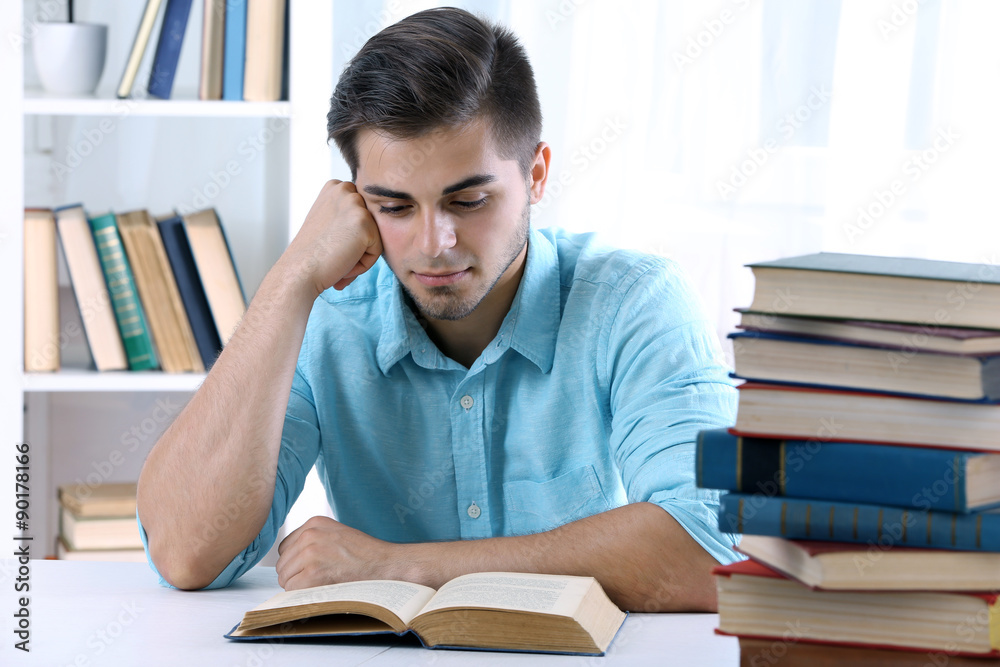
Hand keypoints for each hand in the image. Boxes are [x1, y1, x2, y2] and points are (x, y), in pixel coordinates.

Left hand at [275, 516, 404, 589]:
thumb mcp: (337, 534)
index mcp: (314, 522)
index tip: (307, 569)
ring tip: (320, 585)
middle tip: (314, 581)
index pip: (286, 547)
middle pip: (283, 563)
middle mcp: (309, 534)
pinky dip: (302, 594)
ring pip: (285, 578)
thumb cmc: (365, 553)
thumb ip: (315, 540)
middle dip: (295, 575)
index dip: (295, 562)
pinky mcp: (313, 572)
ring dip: (298, 586)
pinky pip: (292, 589)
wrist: (384, 563)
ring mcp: (310, 553)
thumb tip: (292, 560)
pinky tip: (320, 590)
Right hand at [279, 180, 382, 297]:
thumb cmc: (312, 254)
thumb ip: (345, 214)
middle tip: (334, 253)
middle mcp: (345, 189)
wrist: (300, 271)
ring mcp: (355, 204)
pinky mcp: (365, 221)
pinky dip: (363, 263)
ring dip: (359, 254)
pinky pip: (377, 250)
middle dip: (356, 243)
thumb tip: (366, 223)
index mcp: (335, 187)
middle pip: (370, 224)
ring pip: (374, 237)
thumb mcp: (326, 221)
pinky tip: (343, 263)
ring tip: (338, 258)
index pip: (362, 213)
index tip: (331, 243)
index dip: (349, 235)